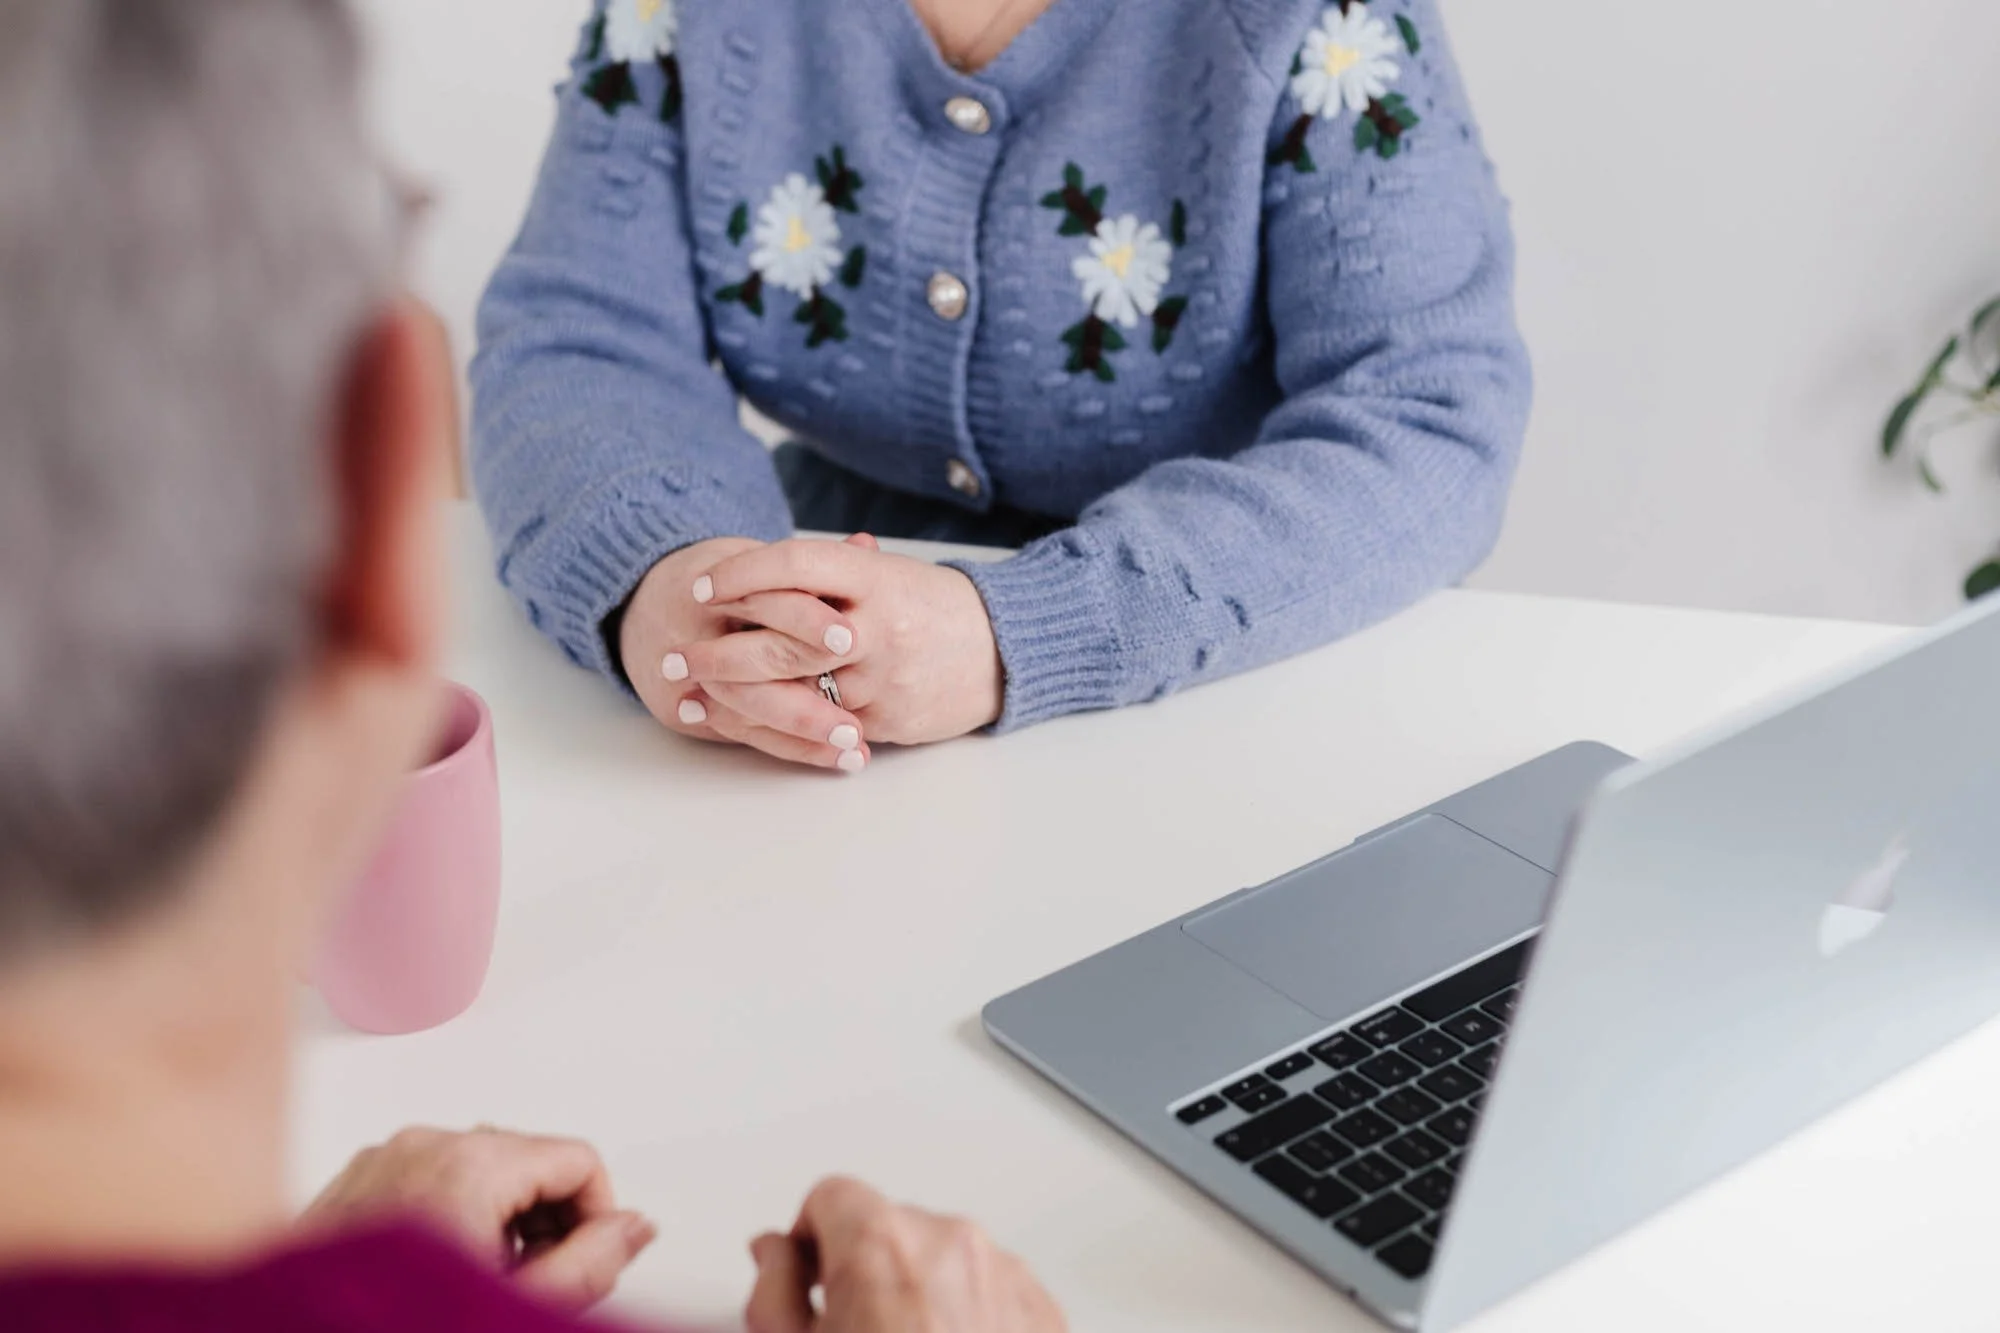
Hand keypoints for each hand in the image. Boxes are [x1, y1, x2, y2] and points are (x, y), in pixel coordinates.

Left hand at [302, 1126, 653, 1309]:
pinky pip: (430, 1179)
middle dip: (547, 1222)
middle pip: (530, 1160)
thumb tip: (635, 1227)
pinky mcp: (353, 1182)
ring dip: (502, 1222)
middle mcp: (420, 1144)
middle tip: (534, 1285)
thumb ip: (591, 1264)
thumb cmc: (388, 1325)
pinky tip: (440, 1275)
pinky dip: (453, 1217)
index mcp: (467, 1163)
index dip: (599, 1218)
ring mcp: (380, 1160)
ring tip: (482, 1284)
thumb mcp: (515, 1307)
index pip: (579, 1160)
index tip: (586, 1267)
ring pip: (481, 1169)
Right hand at [621, 538, 874, 772]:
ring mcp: (690, 674)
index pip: (768, 599)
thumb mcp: (755, 556)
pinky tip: (832, 759)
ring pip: (751, 708)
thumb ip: (811, 563)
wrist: (639, 604)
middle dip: (810, 698)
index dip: (809, 619)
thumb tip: (867, 545)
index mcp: (725, 584)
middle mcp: (701, 630)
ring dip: (807, 735)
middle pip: (757, 663)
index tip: (851, 640)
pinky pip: (742, 734)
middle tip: (857, 723)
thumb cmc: (716, 579)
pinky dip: (792, 748)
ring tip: (855, 750)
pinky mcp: (684, 708)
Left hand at [679, 538, 1003, 752]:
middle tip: (675, 657)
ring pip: (795, 694)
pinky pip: (822, 726)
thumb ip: (833, 573)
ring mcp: (882, 679)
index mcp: (874, 580)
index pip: (794, 567)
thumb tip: (767, 562)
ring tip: (693, 696)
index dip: (743, 574)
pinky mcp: (887, 720)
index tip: (703, 588)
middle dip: (719, 654)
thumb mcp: (891, 575)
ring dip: (736, 699)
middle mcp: (875, 628)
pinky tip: (740, 725)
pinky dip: (777, 727)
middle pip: (781, 642)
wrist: (1003, 652)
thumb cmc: (937, 607)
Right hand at [745, 1178, 1065, 1332]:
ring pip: (944, 1259)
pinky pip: (991, 1289)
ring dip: (920, 1295)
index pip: (830, 1196)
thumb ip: (774, 1291)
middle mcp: (951, 1243)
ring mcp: (1006, 1274)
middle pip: (890, 1227)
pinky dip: (968, 1317)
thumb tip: (773, 1255)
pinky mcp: (1042, 1310)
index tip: (810, 1280)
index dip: (810, 1243)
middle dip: (868, 1271)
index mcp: (882, 1243)